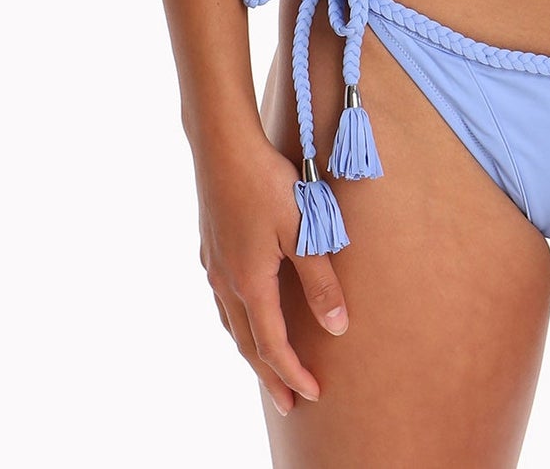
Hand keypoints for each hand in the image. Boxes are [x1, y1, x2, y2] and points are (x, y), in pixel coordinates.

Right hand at [194, 135, 350, 411]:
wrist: (222, 145)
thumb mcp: (303, 230)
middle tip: (288, 403)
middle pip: (247, 344)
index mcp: (250, 284)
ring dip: (252, 350)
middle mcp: (226, 282)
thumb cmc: (266, 183)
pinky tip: (246, 312)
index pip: (272, 345)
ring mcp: (214, 266)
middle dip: (269, 376)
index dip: (293, 373)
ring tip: (266, 366)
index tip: (312, 395)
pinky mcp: (210, 247)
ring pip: (232, 323)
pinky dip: (239, 321)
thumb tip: (338, 326)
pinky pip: (224, 301)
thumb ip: (320, 279)